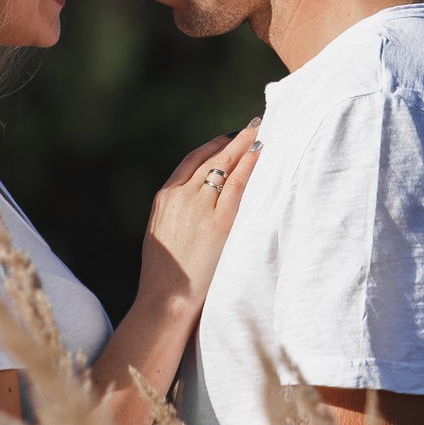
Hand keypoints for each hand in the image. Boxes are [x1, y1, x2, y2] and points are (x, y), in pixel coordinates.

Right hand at [135, 119, 261, 315]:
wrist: (164, 298)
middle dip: (234, 140)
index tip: (228, 138)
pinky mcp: (219, 222)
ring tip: (262, 134)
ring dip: (245, 147)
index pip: (192, 160)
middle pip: (212, 158)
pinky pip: (237, 184)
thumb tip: (196, 202)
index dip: (212, 146)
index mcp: (164, 197)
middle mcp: (181, 195)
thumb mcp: (161, 232)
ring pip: (226, 166)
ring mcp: (200, 207)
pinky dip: (249, 165)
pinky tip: (260, 153)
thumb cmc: (164, 274)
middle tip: (253, 126)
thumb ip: (177, 212)